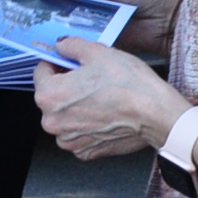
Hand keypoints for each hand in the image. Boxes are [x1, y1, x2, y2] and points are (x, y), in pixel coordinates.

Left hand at [34, 36, 193, 159]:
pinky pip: (79, 134)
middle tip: (90, 78)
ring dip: (76, 107)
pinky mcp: (85, 152)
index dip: (55, 63)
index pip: (41, 72)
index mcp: (49, 96)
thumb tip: (62, 45)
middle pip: (52, 97)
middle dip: (66, 86)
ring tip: (100, 97)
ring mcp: (68, 140)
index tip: (67, 62)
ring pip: (65, 117)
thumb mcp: (98, 52)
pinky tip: (105, 114)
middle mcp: (52, 122)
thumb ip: (72, 46)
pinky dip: (88, 125)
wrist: (156, 114)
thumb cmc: (129, 85)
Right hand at [42, 0, 179, 57]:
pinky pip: (75, 39)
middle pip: (55, 2)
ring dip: (52, 25)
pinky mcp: (94, 39)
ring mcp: (88, 19)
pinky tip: (55, 40)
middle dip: (43, 7)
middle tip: (27, 13)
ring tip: (36, 27)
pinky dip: (66, 40)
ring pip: (62, 21)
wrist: (167, 22)